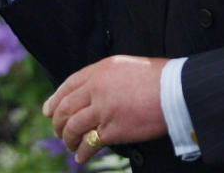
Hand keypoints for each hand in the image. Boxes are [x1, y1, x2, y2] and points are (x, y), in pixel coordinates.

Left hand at [42, 55, 168, 163]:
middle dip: (58, 121)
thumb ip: (107, 78)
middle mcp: (97, 88)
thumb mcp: (126, 67)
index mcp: (100, 70)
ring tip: (69, 145)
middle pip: (66, 107)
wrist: (176, 89)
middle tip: (57, 131)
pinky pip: (90, 142)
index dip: (55, 99)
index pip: (69, 85)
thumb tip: (96, 90)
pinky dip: (82, 152)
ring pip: (73, 126)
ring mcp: (103, 109)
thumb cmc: (158, 77)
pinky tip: (80, 157)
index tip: (48, 110)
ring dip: (67, 138)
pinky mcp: (113, 129)